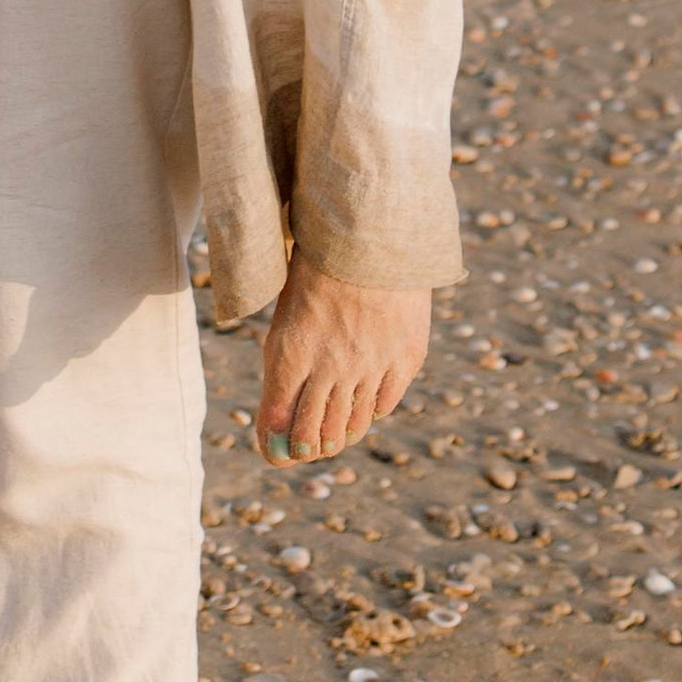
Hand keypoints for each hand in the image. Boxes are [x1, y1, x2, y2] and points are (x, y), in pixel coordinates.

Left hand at [256, 262, 430, 463]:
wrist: (371, 230)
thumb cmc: (317, 271)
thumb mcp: (287, 318)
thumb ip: (281, 374)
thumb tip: (276, 429)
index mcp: (290, 353)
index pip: (279, 423)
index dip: (278, 446)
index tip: (278, 452)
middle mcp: (331, 366)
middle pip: (315, 432)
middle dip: (308, 447)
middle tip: (308, 448)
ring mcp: (371, 364)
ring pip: (352, 425)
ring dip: (339, 435)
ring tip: (334, 434)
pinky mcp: (405, 358)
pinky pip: (384, 404)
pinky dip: (370, 410)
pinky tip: (363, 405)